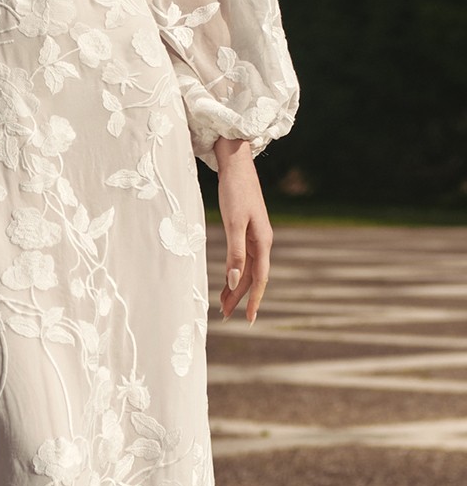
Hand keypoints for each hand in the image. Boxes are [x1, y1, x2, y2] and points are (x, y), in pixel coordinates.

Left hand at [214, 138, 272, 324]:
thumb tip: (236, 281)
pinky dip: (233, 272)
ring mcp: (254, 236)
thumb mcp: (234, 224)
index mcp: (263, 241)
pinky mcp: (246, 230)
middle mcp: (262, 241)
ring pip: (246, 269)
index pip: (260, 278)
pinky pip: (241, 258)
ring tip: (223, 305)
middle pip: (252, 276)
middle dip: (240, 297)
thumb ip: (235, 253)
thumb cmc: (235, 192)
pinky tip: (226, 281)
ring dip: (235, 287)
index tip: (249, 319)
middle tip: (226, 316)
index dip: (254, 299)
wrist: (236, 166)